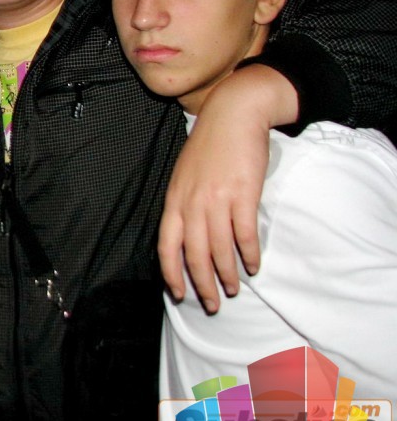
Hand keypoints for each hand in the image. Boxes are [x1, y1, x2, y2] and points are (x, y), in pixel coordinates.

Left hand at [158, 65, 294, 311]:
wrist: (232, 115)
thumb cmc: (209, 147)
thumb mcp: (185, 177)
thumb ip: (183, 205)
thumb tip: (186, 237)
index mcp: (174, 201)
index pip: (166, 246)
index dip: (172, 274)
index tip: (180, 295)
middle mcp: (192, 204)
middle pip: (194, 255)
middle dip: (203, 285)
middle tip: (214, 305)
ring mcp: (217, 200)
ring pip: (220, 249)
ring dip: (228, 274)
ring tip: (235, 289)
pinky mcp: (243, 195)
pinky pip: (244, 234)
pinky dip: (249, 254)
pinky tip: (254, 265)